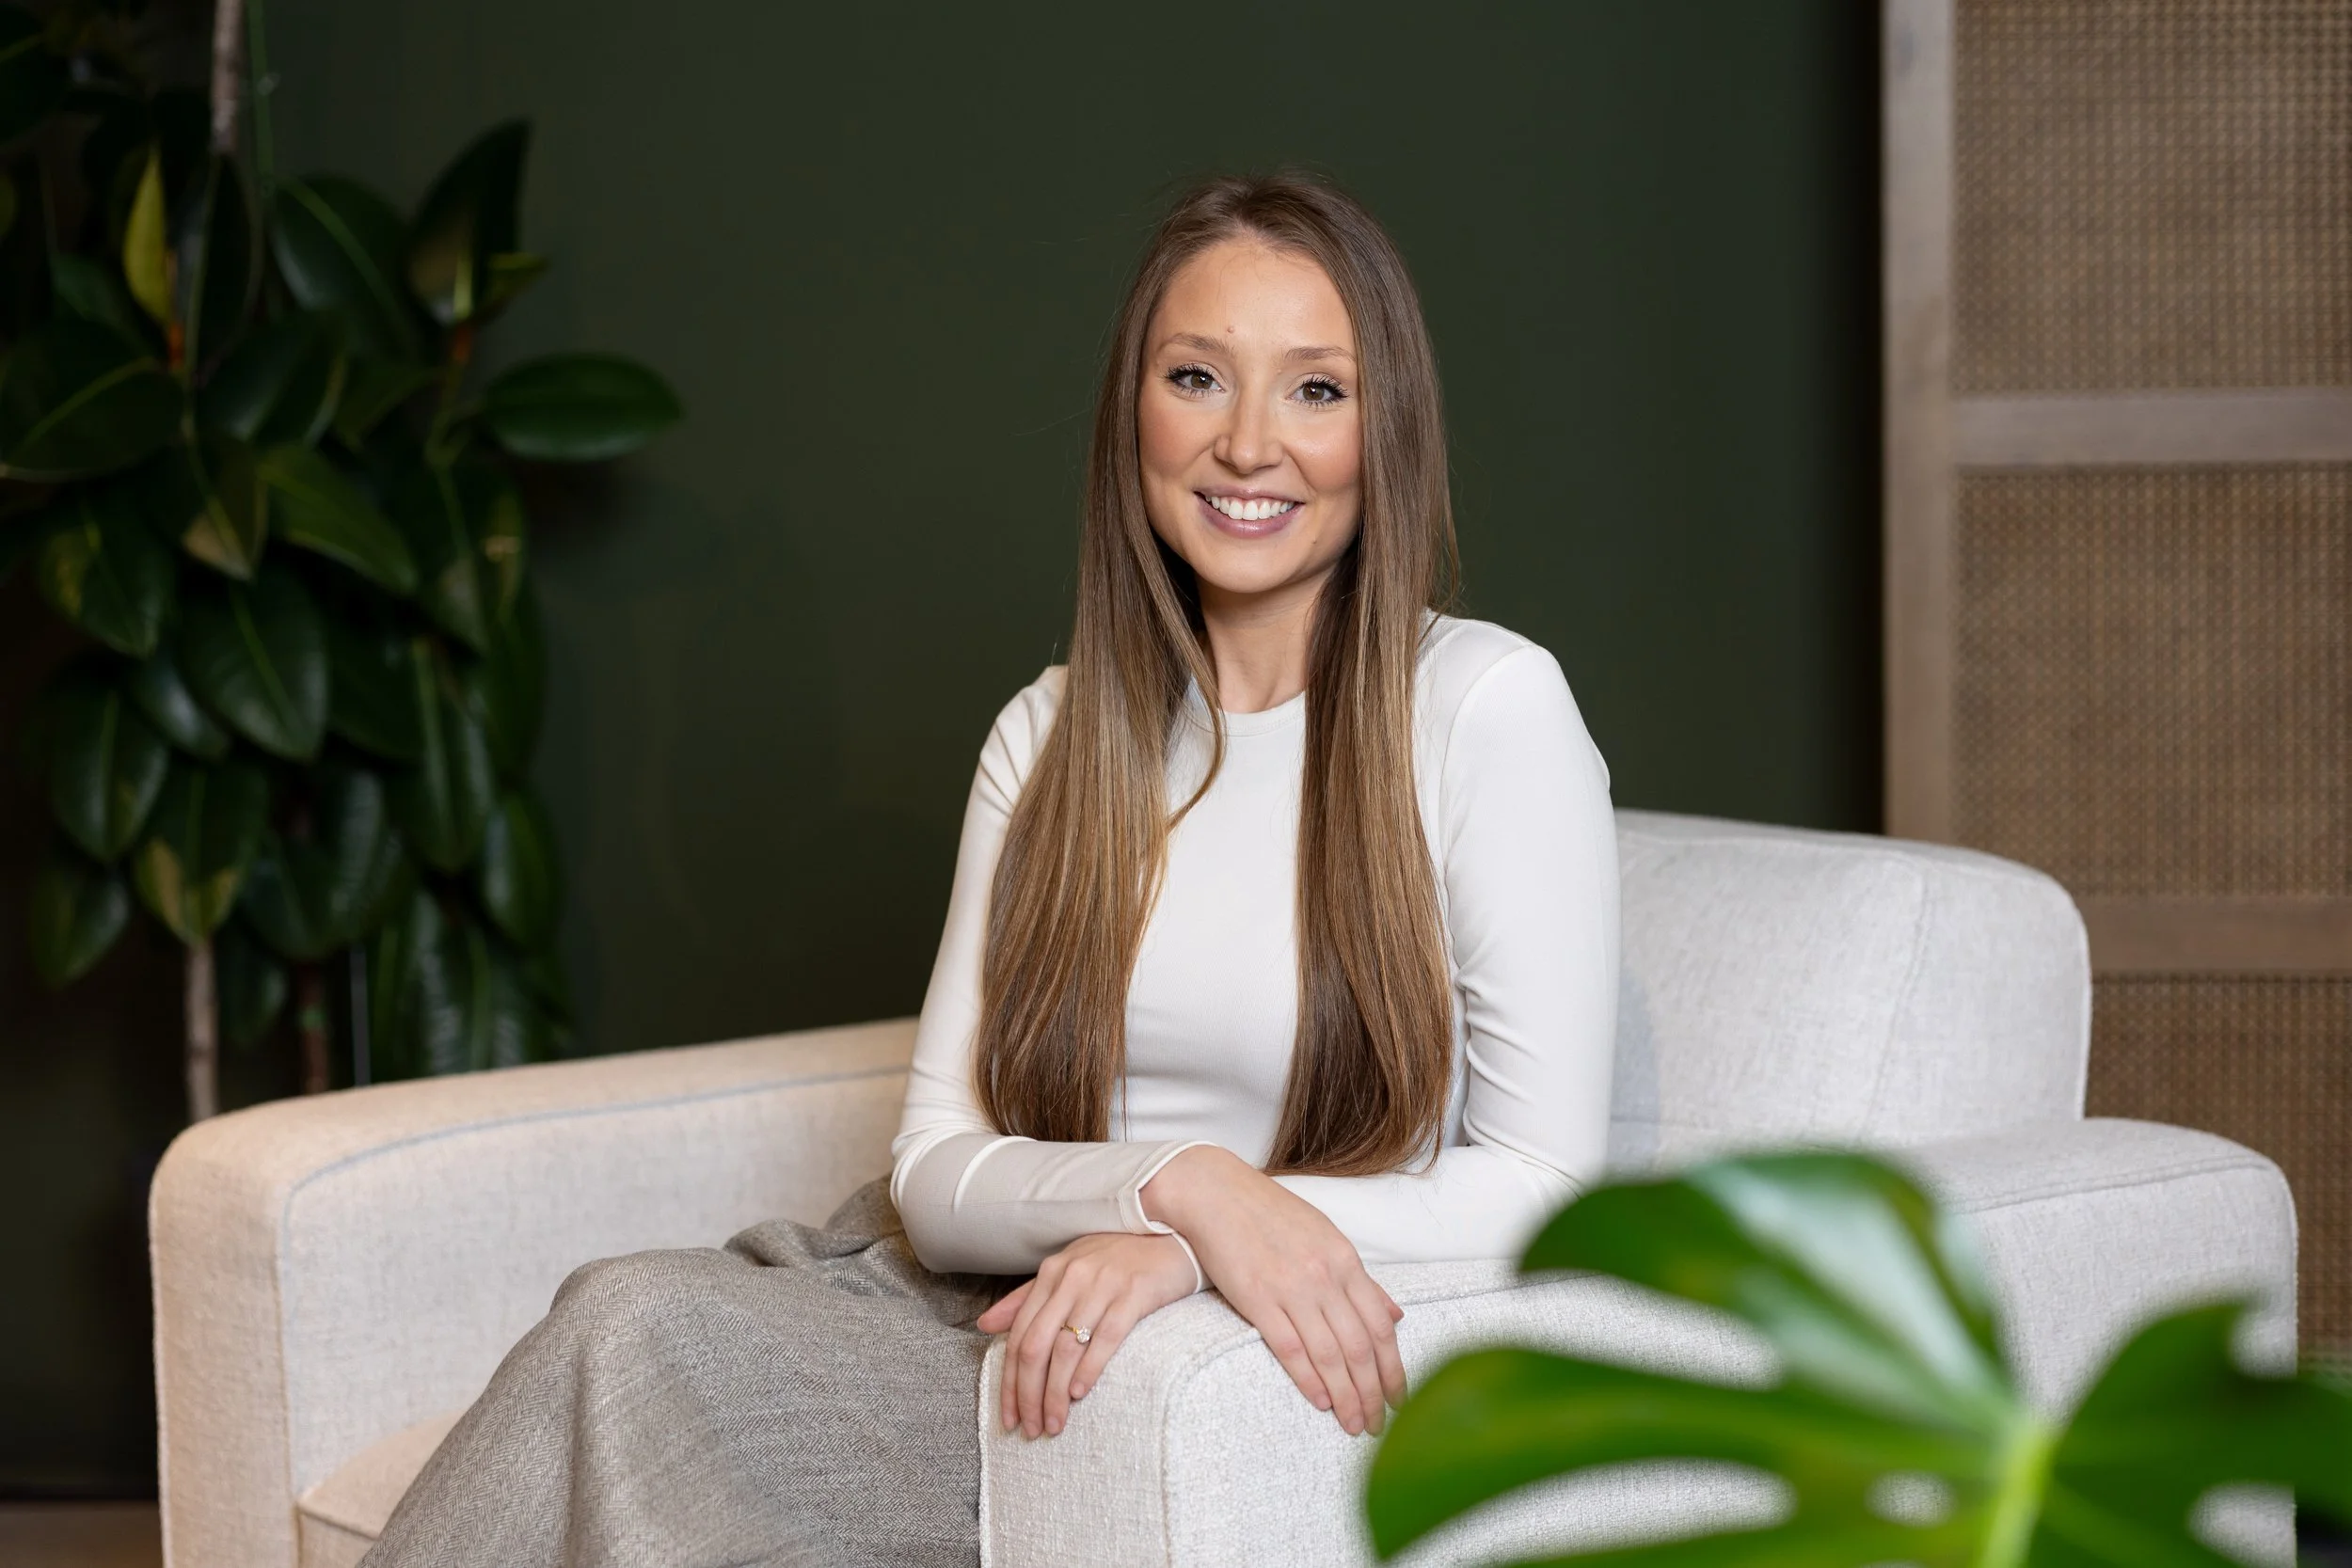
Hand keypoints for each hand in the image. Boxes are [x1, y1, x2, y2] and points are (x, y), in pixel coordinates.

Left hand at [976, 1231, 1197, 1438]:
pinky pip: (1105, 1338)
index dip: (1010, 1382)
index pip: (1019, 1336)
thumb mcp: (1070, 1269)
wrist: (1175, 1234)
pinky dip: (1089, 1370)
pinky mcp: (1134, 1293)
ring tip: (1055, 1423)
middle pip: (1036, 1346)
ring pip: (1066, 1348)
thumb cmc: (1120, 1258)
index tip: (1009, 1417)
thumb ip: (1028, 1297)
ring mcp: (1103, 1284)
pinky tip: (1079, 1393)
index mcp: (1052, 1272)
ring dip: (1055, 1393)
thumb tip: (984, 1324)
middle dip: (1028, 1395)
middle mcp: (1072, 1276)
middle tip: (1031, 1429)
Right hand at [1142, 1145, 1405, 1435]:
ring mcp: (1292, 1287)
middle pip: (1361, 1347)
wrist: (1216, 1193)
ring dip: (1346, 1396)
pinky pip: (1290, 1347)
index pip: (1381, 1326)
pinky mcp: (1257, 1298)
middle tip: (1381, 1426)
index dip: (1394, 1368)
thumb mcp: (1326, 1237)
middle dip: (1374, 1392)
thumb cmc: (1271, 1214)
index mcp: (1345, 1260)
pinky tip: (1321, 1402)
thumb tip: (1396, 1314)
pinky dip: (1309, 1379)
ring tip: (1355, 1425)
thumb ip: (1360, 1279)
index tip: (1401, 1400)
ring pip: (1330, 1354)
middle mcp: (1325, 1275)